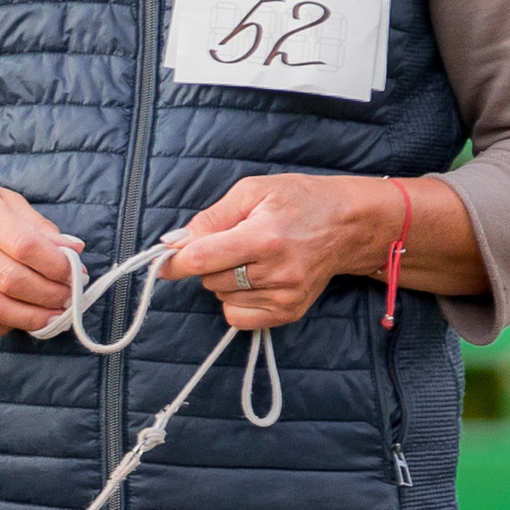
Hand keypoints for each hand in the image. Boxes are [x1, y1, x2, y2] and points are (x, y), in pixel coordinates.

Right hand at [0, 173, 81, 337]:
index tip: (75, 274)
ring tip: (52, 315)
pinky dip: (1, 327)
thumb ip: (39, 227)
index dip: (56, 266)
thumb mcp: (2, 199)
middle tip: (69, 298)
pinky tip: (18, 319)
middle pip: (11, 280)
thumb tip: (73, 252)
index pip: (24, 246)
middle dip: (49, 295)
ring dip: (30, 317)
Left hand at [160, 172, 487, 326]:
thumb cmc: (298, 201)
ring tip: (250, 259)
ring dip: (224, 281)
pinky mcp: (289, 312)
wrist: (347, 226)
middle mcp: (276, 271)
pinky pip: (239, 318)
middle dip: (208, 263)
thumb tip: (174, 243)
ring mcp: (285, 296)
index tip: (162, 262)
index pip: (201, 259)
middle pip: (209, 280)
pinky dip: (236, 302)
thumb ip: (211, 218)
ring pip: (222, 298)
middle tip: (230, 244)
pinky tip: (254, 282)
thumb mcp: (252, 191)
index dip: (174, 262)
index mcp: (263, 236)